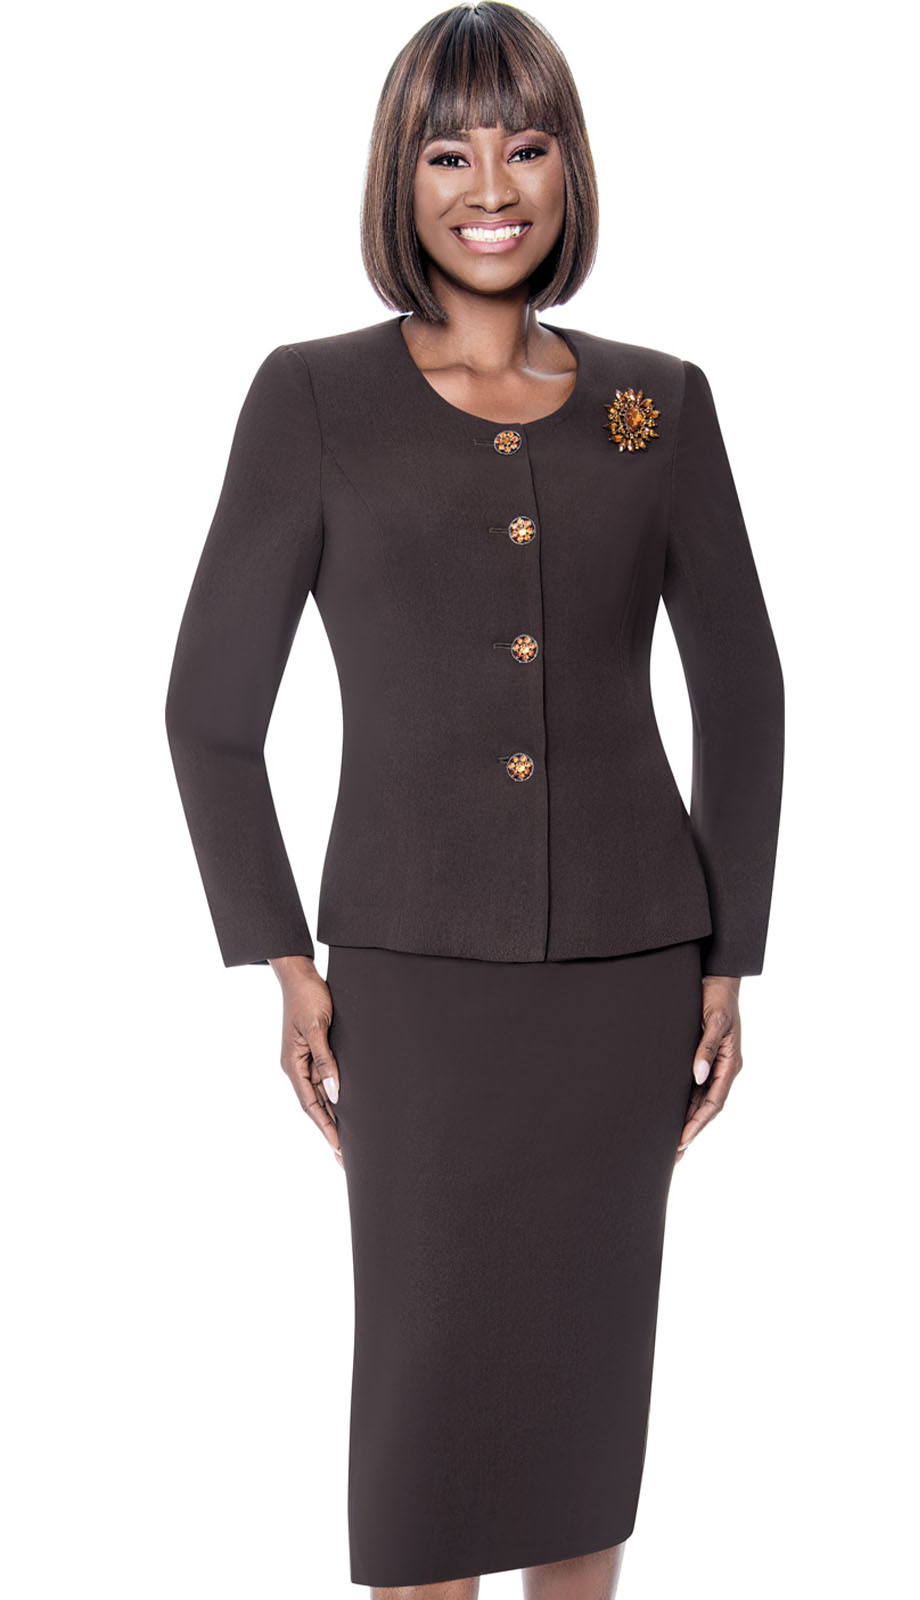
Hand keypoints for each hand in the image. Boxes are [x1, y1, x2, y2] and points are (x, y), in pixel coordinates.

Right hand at [269, 955, 343, 1167]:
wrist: (300, 974)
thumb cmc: (307, 997)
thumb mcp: (317, 1028)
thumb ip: (325, 1061)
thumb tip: (334, 1092)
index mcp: (293, 1065)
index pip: (310, 1105)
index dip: (325, 1128)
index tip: (339, 1148)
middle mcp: (297, 1067)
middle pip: (316, 1106)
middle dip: (331, 1131)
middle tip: (347, 1157)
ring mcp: (305, 1060)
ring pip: (322, 1096)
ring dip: (335, 1117)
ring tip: (351, 1141)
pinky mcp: (315, 1051)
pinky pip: (326, 1080)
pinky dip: (337, 1097)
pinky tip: (349, 1108)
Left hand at [675, 975, 741, 1163]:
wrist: (716, 978)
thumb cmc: (718, 997)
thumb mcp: (715, 1020)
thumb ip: (706, 1047)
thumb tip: (699, 1075)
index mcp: (730, 1064)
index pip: (714, 1103)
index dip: (698, 1123)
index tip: (682, 1141)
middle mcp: (721, 1069)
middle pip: (705, 1109)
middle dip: (689, 1132)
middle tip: (672, 1156)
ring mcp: (712, 1066)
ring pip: (697, 1102)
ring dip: (684, 1122)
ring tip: (668, 1146)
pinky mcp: (700, 1058)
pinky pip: (691, 1088)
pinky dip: (681, 1105)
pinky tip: (668, 1116)